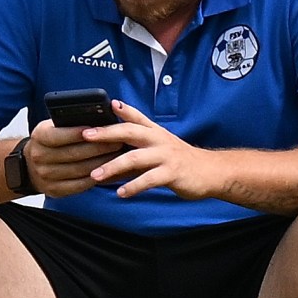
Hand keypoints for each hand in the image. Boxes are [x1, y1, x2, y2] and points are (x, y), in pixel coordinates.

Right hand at [24, 119, 127, 197]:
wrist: (30, 165)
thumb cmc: (50, 142)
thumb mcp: (53, 127)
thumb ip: (70, 123)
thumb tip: (98, 119)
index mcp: (39, 137)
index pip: (59, 135)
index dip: (78, 133)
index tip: (100, 129)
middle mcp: (39, 157)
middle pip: (73, 153)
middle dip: (99, 148)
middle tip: (119, 142)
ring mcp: (45, 175)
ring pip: (79, 170)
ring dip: (101, 164)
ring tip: (118, 157)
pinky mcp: (54, 190)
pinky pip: (79, 185)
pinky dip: (95, 178)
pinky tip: (107, 171)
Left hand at [79, 101, 217, 199]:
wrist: (211, 172)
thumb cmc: (178, 161)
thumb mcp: (157, 147)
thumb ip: (133, 148)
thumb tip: (103, 153)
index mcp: (154, 132)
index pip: (135, 117)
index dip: (121, 110)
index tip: (105, 104)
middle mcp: (159, 140)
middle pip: (130, 131)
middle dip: (106, 133)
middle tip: (85, 136)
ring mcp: (166, 156)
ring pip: (135, 157)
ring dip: (113, 166)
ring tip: (95, 175)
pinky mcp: (172, 173)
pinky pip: (149, 179)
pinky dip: (133, 186)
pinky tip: (120, 193)